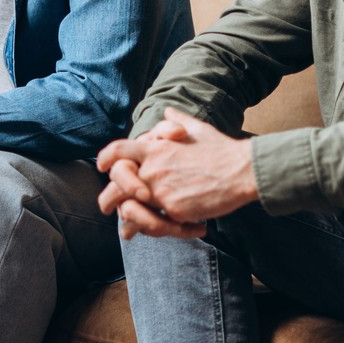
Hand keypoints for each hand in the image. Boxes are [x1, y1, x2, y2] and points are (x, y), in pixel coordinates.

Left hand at [96, 109, 258, 238]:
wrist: (242, 170)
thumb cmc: (222, 149)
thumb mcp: (196, 128)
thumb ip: (176, 121)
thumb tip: (168, 110)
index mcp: (155, 149)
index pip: (119, 151)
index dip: (106, 158)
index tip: (101, 166)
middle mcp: (153, 170)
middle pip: (116, 187)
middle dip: (107, 200)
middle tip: (107, 207)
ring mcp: (162, 192)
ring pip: (132, 210)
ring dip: (128, 221)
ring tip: (127, 231)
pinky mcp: (174, 210)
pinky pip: (157, 224)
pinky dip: (157, 230)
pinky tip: (162, 232)